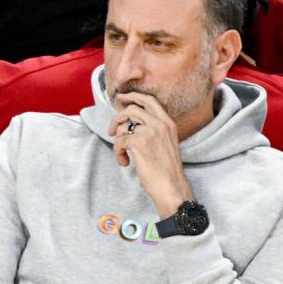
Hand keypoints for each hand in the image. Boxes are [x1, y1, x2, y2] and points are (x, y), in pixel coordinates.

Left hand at [109, 91, 194, 217]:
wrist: (171, 186)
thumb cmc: (166, 171)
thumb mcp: (165, 144)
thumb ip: (153, 132)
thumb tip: (131, 126)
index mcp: (167, 123)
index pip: (149, 100)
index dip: (132, 97)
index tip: (120, 98)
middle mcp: (160, 124)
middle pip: (131, 109)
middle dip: (117, 119)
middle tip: (111, 132)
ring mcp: (150, 132)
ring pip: (123, 126)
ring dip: (117, 141)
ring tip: (122, 155)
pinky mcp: (140, 143)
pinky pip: (119, 142)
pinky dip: (118, 153)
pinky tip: (124, 162)